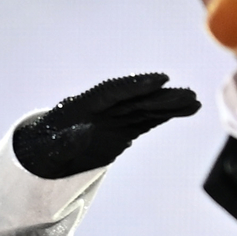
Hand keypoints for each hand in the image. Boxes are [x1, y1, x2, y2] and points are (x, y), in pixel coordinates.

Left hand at [11, 73, 201, 179]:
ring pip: (144, 108)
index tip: (160, 79)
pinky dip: (165, 115)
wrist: (43, 156)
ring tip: (195, 102)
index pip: (112, 91)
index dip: (136, 85)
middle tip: (189, 95)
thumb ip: (65, 142)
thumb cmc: (42, 150)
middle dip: (161, 96)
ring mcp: (113, 117)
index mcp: (82, 105)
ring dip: (169, 104)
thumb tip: (82, 132)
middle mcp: (101, 107)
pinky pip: (146, 120)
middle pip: (134, 98)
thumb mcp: (49, 150)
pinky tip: (186, 110)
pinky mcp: (121, 129)